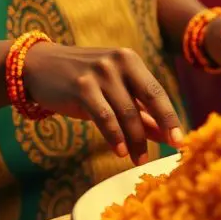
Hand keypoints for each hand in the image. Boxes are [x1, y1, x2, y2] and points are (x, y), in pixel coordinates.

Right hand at [23, 43, 183, 164]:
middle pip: (149, 98)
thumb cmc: (81, 81)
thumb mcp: (112, 91)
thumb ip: (138, 110)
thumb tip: (164, 134)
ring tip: (138, 159)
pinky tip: (120, 151)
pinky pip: (104, 116)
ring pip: (126, 112)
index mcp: (129, 60)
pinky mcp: (81, 86)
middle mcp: (118, 62)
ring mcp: (99, 72)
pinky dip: (114, 136)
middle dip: (163, 125)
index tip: (180, 141)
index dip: (171, 117)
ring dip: (135, 140)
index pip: (157, 91)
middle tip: (171, 149)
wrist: (39, 67)